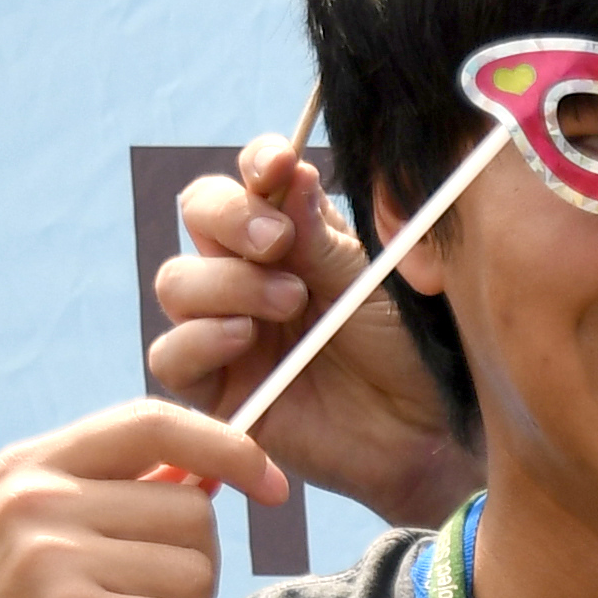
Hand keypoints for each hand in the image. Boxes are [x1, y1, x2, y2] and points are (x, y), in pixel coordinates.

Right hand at [0, 402, 277, 597]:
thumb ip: (124, 498)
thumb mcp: (54, 545)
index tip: (273, 484)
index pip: (152, 420)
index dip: (228, 446)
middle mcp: (32, 500)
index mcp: (29, 468)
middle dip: (194, 574)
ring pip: (197, 573)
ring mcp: (49, 557)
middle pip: (192, 511)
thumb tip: (224, 462)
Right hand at [145, 131, 480, 520]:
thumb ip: (323, 235)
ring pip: (177, 281)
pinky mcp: (216, 388)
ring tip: (290, 303)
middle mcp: (252, 274)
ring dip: (227, 282)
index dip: (256, 163)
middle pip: (199, 215)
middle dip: (230, 216)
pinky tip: (245, 338)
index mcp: (296, 235)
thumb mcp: (372, 282)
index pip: (251, 179)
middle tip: (279, 242)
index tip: (279, 165)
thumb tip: (288, 173)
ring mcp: (227, 329)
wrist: (427, 433)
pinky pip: (170, 354)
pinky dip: (200, 338)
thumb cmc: (412, 351)